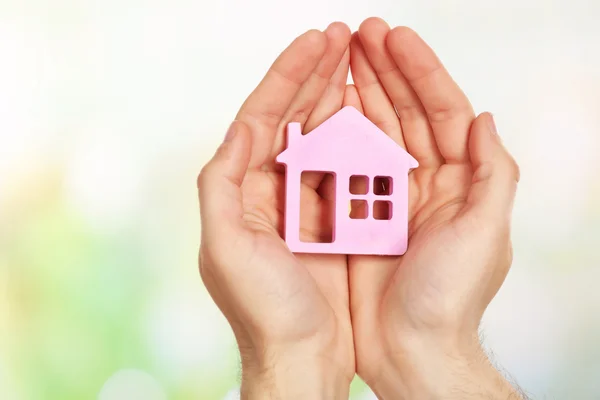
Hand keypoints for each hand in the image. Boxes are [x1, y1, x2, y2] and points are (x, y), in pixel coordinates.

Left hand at [198, 24, 353, 398]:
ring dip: (337, 98)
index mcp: (242, 191)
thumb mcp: (226, 247)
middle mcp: (269, 192)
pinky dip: (356, 140)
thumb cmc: (264, 311)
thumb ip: (221, 184)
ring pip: (320, 138)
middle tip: (343, 38)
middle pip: (291, 119)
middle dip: (315, 75)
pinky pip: (345, 170)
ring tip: (356, 61)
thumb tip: (238, 130)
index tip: (317, 43)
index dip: (287, 76)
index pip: (262, 118)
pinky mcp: (331, 222)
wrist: (303, 358)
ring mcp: (302, 204)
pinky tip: (369, 114)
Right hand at [346, 18, 521, 398]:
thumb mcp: (485, 235)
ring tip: (339, 57)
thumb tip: (484, 120)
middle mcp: (424, 181)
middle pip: (405, 112)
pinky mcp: (358, 214)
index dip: (420, 71)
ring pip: (373, 132)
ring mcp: (388, 195)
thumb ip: (493, 175)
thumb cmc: (449, 299)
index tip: (395, 38)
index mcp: (458, 181)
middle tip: (360, 34)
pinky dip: (334, 136)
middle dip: (384, 70)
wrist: (409, 349)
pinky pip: (344, 165)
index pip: (443, 110)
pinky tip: (322, 109)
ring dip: (358, 92)